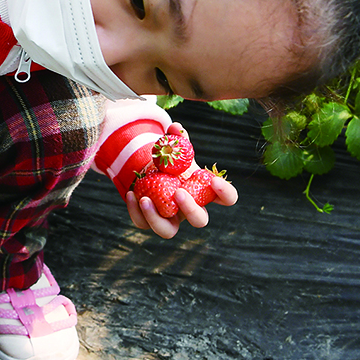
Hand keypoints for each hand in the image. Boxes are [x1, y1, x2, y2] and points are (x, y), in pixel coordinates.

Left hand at [124, 123, 237, 237]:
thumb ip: (178, 140)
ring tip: (145, 199)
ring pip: (168, 232)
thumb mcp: (175, 150)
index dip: (226, 193)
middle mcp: (190, 210)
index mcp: (204, 193)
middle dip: (191, 209)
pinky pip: (143, 224)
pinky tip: (131, 194)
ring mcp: (170, 219)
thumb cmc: (171, 163)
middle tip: (179, 193)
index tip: (215, 181)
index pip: (227, 199)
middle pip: (200, 221)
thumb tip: (175, 128)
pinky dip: (135, 211)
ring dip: (156, 218)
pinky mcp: (149, 221)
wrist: (149, 172)